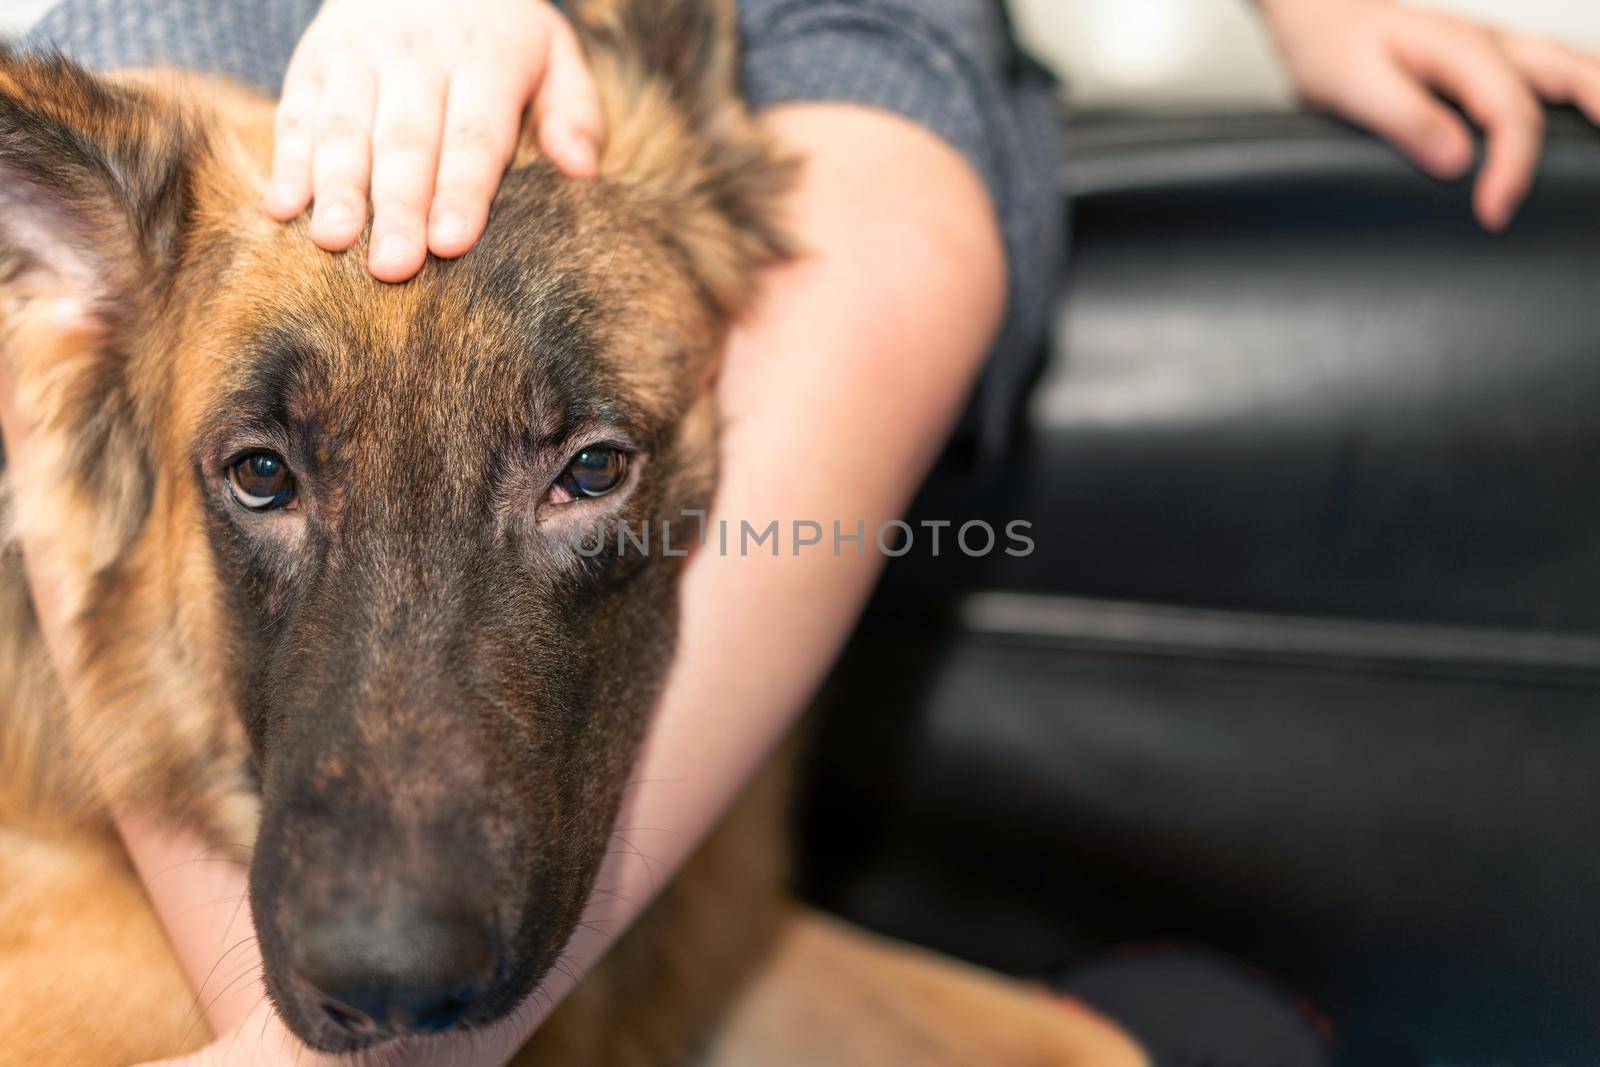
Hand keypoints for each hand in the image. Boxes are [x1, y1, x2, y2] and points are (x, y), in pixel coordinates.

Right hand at [264, 0, 603, 281]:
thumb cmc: (500, 36)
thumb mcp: (554, 53)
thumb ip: (575, 111)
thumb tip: (582, 171)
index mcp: (484, 59)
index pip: (473, 134)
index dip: (460, 189)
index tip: (451, 243)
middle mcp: (417, 54)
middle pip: (406, 140)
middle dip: (397, 206)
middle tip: (392, 268)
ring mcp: (358, 54)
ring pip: (344, 126)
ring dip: (335, 188)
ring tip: (331, 242)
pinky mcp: (314, 59)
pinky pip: (297, 112)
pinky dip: (286, 160)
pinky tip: (282, 209)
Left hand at [1257, 0, 1599, 229]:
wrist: (1316, 18)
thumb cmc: (1329, 47)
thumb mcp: (1353, 87)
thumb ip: (1405, 119)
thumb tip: (1456, 159)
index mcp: (1461, 51)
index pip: (1511, 115)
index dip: (1511, 169)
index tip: (1494, 214)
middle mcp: (1487, 45)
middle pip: (1569, 75)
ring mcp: (1492, 50)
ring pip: (1567, 68)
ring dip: (1597, 97)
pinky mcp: (1483, 63)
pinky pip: (1546, 73)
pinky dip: (1575, 93)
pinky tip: (1581, 117)